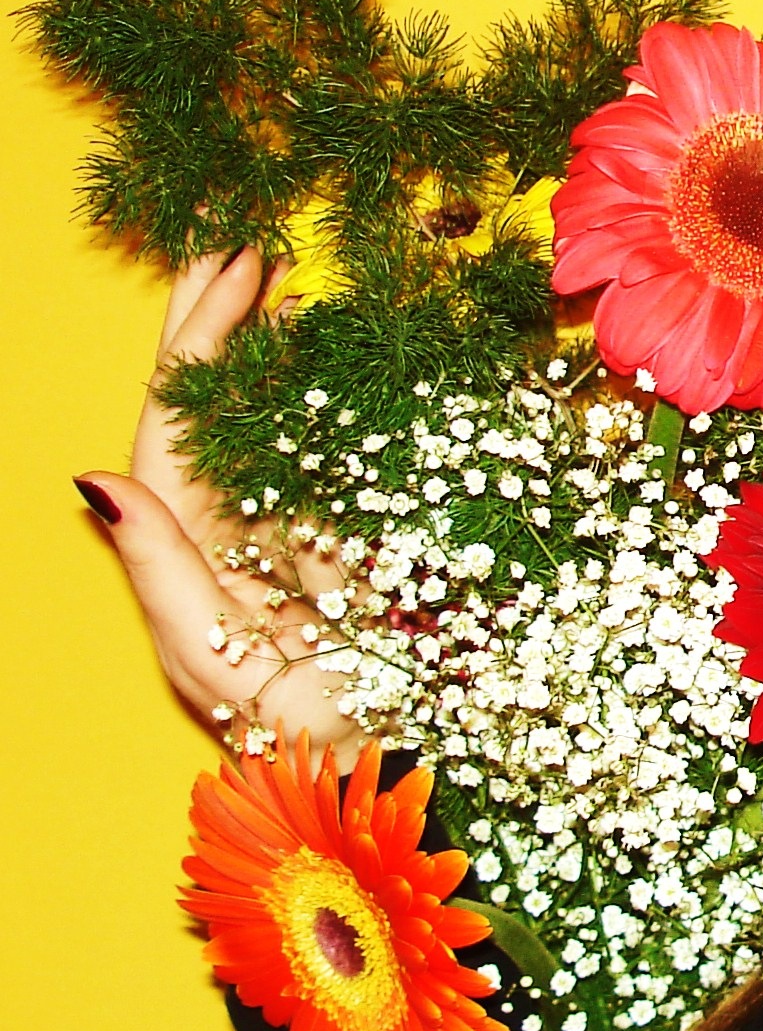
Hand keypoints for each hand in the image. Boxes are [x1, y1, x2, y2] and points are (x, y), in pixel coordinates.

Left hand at [75, 249, 367, 761]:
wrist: (394, 782)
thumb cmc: (303, 740)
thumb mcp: (218, 663)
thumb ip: (165, 572)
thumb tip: (100, 480)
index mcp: (186, 552)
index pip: (174, 420)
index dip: (196, 339)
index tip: (235, 268)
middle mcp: (227, 530)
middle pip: (208, 407)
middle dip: (221, 325)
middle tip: (248, 248)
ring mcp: (284, 532)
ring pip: (264, 423)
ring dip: (269, 354)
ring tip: (282, 289)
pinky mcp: (342, 545)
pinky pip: (323, 458)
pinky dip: (323, 404)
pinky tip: (329, 364)